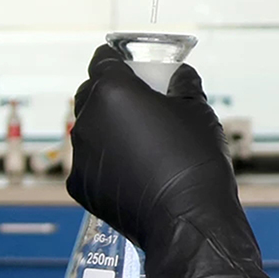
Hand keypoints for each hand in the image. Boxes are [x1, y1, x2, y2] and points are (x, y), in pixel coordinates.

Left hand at [68, 45, 278, 277]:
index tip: (129, 63)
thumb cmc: (194, 159)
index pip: (101, 59)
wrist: (188, 219)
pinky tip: (136, 168)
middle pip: (90, 93)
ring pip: (89, 129)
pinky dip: (108, 159)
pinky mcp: (81, 186)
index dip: (116, 58)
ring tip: (142, 139)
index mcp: (113, 91)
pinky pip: (91, 161)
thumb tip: (180, 76)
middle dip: (110, 92)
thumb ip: (183, 84)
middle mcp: (88, 120)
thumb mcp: (197, 109)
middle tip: (140, 99)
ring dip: (109, 127)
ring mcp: (80, 155)